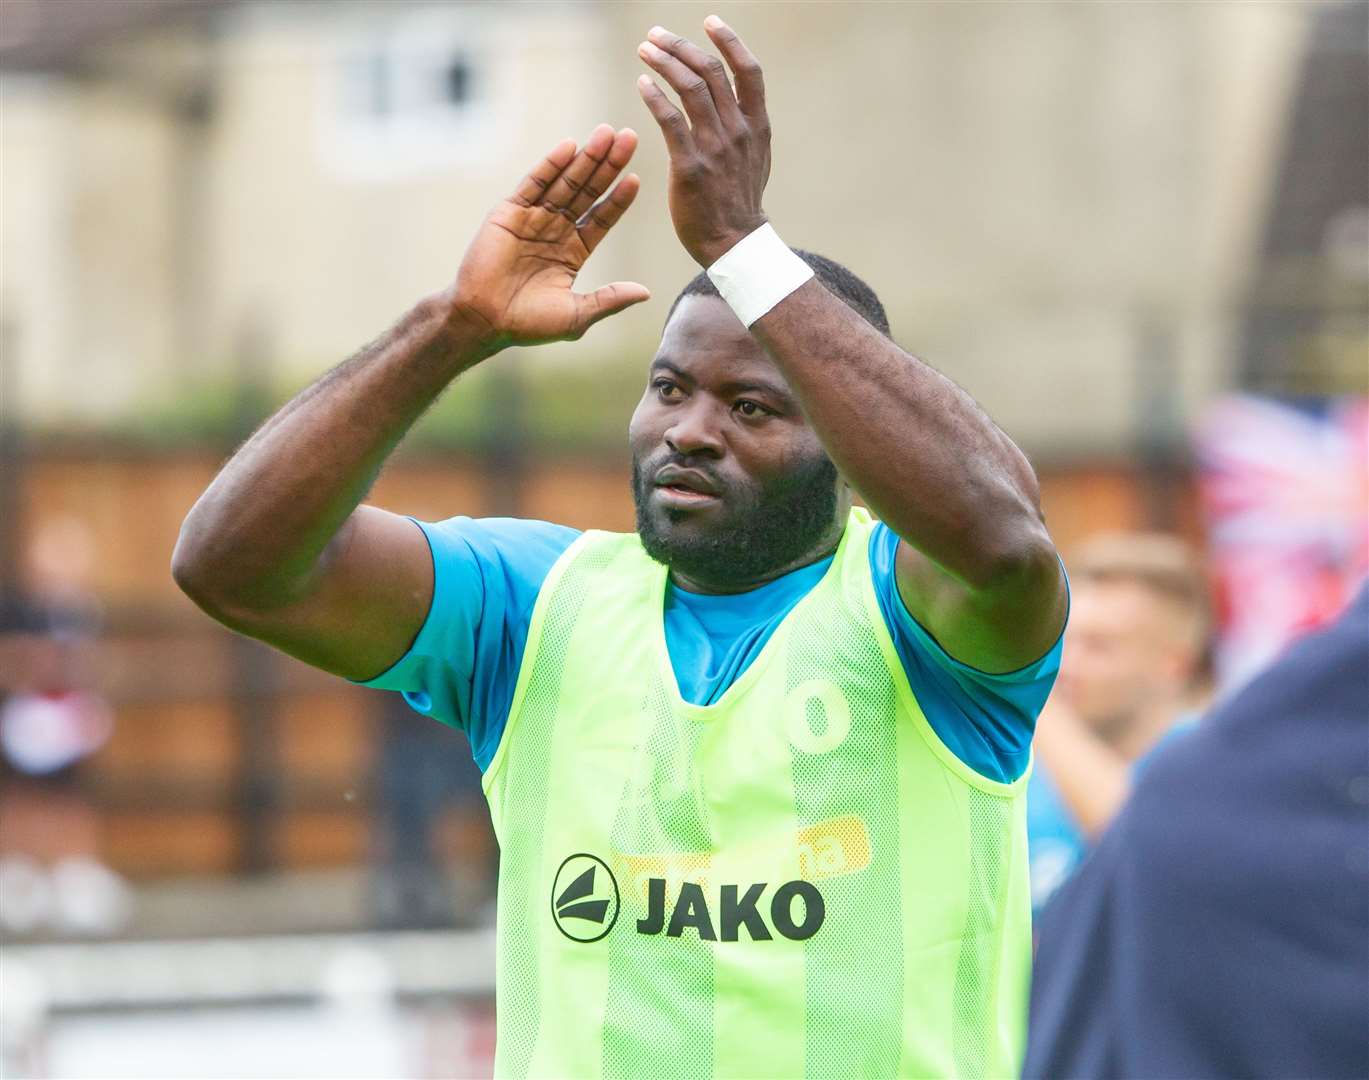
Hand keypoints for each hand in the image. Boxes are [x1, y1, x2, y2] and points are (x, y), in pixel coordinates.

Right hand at [446, 125, 649, 350]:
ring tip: (607, 133)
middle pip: (588, 192)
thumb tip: (646, 293)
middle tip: (629, 138)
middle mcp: (556, 230)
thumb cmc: (528, 324)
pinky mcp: (509, 212)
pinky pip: (533, 184)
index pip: (602, 218)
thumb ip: (610, 299)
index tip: (636, 178)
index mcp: (573, 252)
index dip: (618, 198)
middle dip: (608, 166)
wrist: (484, 320)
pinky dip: (551, 165)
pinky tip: (569, 146)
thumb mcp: (577, 314)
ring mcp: (533, 219)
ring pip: (565, 182)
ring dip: (586, 157)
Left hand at [636, 17, 770, 266]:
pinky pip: (670, 120)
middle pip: (711, 71)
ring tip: (645, 50)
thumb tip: (736, 99)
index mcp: (758, 126)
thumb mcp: (756, 158)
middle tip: (657, 34)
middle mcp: (739, 131)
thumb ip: (746, 126)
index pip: (749, 70)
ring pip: (690, 87)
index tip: (710, 21)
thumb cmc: (740, 201)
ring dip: (664, 62)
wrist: (735, 243)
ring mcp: (715, 147)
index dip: (730, 41)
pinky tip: (642, 83)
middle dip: (681, 46)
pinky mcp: (690, 166)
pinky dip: (654, 95)